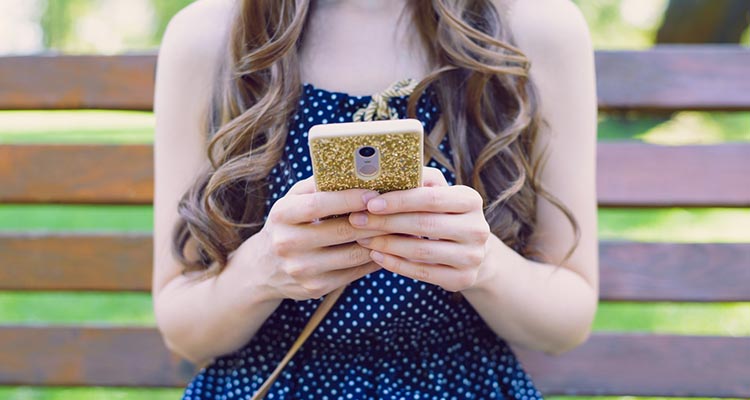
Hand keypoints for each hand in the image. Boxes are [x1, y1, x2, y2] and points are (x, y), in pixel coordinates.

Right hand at [252, 177, 383, 300]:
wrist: (264, 269)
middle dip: (373, 220)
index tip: (374, 194)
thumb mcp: (292, 201)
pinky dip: (373, 260)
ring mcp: (301, 269)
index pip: (318, 205)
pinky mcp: (315, 288)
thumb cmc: (288, 224)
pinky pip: (353, 273)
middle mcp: (288, 243)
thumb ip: (316, 185)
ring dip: (379, 241)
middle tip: (396, 211)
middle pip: (341, 231)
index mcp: (282, 215)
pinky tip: (385, 248)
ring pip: (352, 255)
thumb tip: (352, 169)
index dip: (349, 199)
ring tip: (396, 229)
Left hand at [349, 167, 490, 291]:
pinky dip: (395, 264)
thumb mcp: (437, 194)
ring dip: (386, 244)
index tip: (370, 202)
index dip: (399, 200)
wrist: (470, 252)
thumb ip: (418, 181)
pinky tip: (376, 256)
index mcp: (470, 200)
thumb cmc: (443, 215)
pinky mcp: (463, 280)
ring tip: (362, 238)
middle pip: (424, 224)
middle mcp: (477, 228)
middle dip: (386, 222)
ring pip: (421, 250)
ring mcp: (472, 257)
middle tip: (357, 220)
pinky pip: (422, 272)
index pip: (431, 198)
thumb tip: (385, 170)